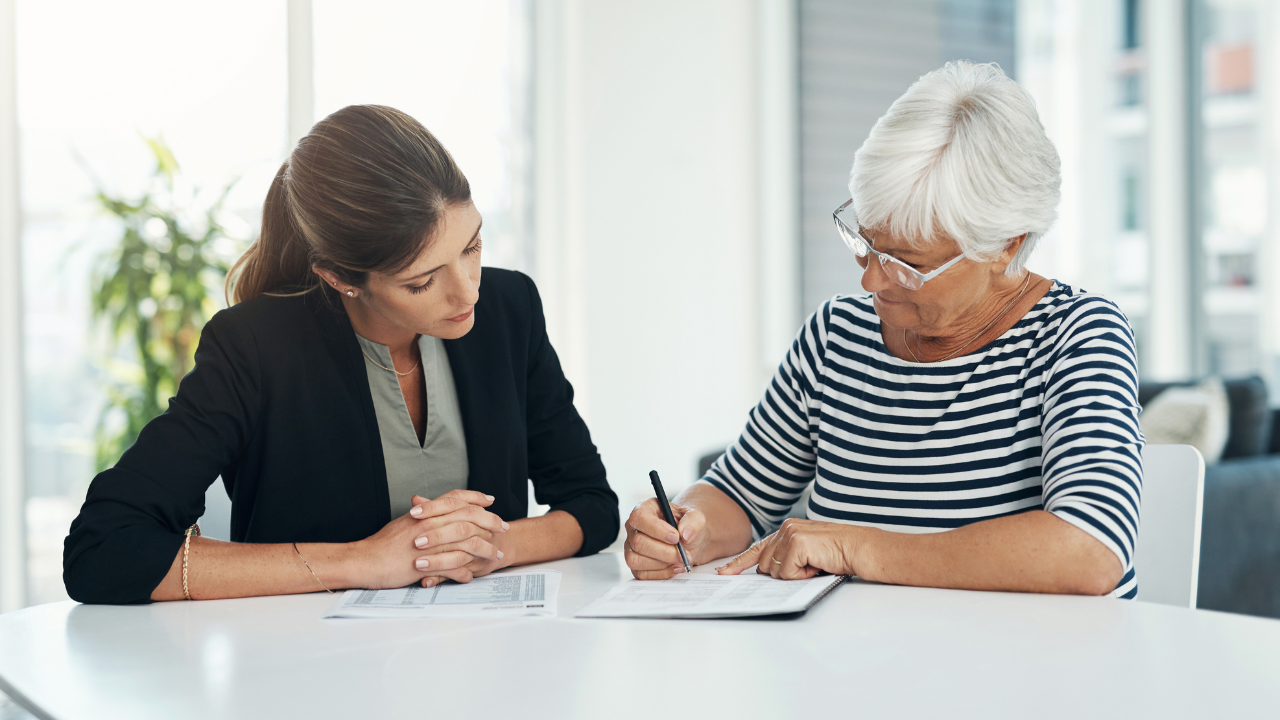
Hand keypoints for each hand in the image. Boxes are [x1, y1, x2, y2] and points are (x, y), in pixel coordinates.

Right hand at [352, 489, 507, 589]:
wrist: (365, 561)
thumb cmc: (383, 545)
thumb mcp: (404, 523)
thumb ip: (421, 515)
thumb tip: (429, 507)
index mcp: (425, 512)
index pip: (456, 498)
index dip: (475, 497)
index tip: (490, 500)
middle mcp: (429, 523)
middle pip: (468, 517)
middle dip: (490, 521)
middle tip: (503, 526)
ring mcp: (430, 544)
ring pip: (466, 543)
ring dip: (485, 550)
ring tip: (497, 555)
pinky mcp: (427, 564)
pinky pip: (453, 568)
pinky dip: (466, 572)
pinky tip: (473, 576)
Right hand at [624, 498, 712, 579]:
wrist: (689, 541)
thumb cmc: (687, 526)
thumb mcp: (696, 517)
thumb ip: (693, 520)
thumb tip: (685, 534)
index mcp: (644, 509)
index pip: (639, 517)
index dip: (656, 529)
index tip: (676, 537)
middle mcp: (634, 528)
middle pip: (638, 542)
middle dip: (664, 552)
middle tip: (683, 554)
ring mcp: (631, 547)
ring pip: (636, 560)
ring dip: (662, 564)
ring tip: (680, 560)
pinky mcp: (635, 564)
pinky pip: (641, 574)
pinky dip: (660, 573)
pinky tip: (674, 567)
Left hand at [716, 518, 865, 579]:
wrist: (860, 549)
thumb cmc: (838, 555)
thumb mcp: (806, 556)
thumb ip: (785, 558)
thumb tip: (765, 572)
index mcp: (785, 530)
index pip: (756, 549)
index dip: (739, 563)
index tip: (724, 572)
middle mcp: (785, 529)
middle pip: (763, 566)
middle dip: (783, 574)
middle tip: (809, 567)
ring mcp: (789, 534)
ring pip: (774, 571)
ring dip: (796, 575)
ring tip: (815, 564)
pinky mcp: (796, 542)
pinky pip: (787, 573)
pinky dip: (803, 575)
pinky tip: (817, 565)